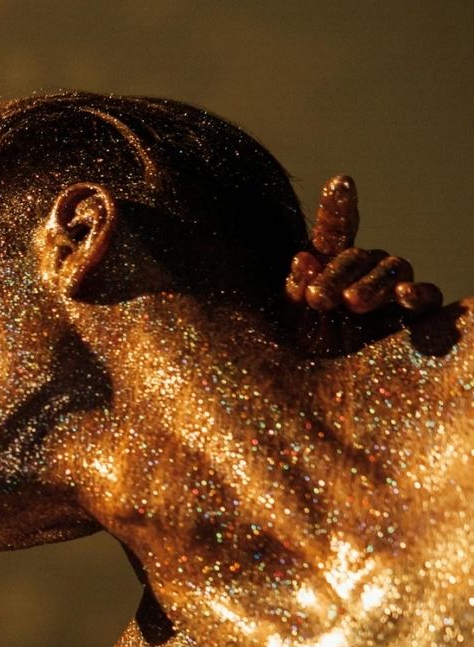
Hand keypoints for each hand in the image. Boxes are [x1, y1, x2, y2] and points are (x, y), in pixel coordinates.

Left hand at [284, 176, 440, 355]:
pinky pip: (426, 296)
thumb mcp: (292, 323)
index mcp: (330, 268)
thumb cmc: (307, 353)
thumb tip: (302, 259)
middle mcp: (363, 273)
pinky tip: (405, 296)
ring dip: (371, 283)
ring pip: (391, 267)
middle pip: (358, 255)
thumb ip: (296, 290)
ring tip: (352, 302)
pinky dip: (418, 292)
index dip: (338, 208)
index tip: (340, 182)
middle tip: (316, 299)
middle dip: (336, 274)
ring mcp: (392, 291)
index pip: (334, 233)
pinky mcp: (415, 315)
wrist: (328, 391)